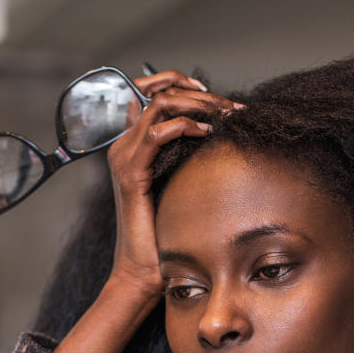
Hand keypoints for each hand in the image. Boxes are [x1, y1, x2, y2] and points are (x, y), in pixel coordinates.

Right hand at [106, 71, 237, 295]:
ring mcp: (124, 157)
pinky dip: (184, 125)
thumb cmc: (163, 233)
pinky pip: (157, 134)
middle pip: (160, 92)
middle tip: (230, 106)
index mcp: (132, 144)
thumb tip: (211, 131)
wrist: (143, 270)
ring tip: (223, 115)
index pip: (151, 91)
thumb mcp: (178, 183)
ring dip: (197, 104)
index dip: (181, 81)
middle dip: (200, 93)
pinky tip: (206, 133)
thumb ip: (185, 155)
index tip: (213, 94)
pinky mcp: (132, 173)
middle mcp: (124, 145)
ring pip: (160, 104)